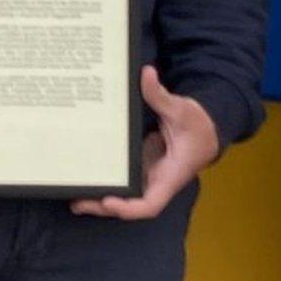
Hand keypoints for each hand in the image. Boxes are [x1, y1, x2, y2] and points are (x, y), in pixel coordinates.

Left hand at [71, 67, 218, 219]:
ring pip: (124, 195)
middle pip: (129, 204)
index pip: (150, 204)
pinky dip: (106, 180)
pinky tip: (85, 174)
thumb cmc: (198, 124)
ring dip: (100, 197)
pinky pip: (122, 179)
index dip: (129, 207)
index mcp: (169, 176)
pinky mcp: (141, 166)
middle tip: (76, 201)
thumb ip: (161, 95)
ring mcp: (148, 175)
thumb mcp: (181, 108)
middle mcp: (156, 181)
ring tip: (72, 194)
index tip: (108, 201)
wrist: (207, 128)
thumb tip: (146, 73)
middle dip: (103, 206)